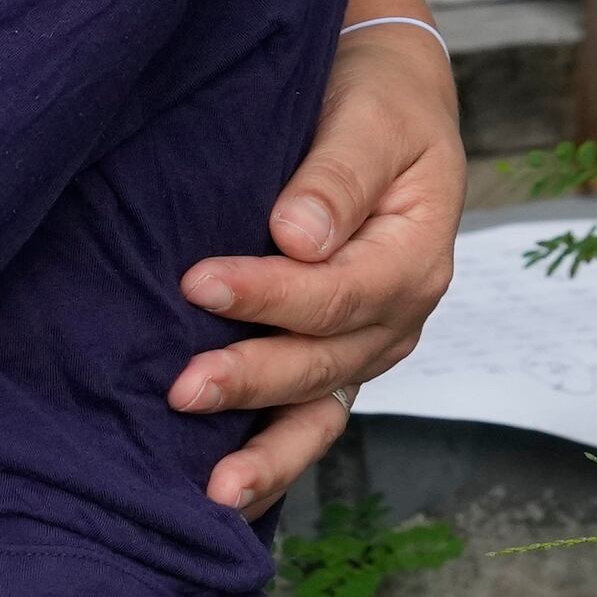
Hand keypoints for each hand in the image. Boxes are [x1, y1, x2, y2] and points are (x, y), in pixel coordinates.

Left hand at [173, 18, 463, 513]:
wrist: (388, 100)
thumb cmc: (378, 102)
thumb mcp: (372, 119)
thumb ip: (337, 176)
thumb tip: (298, 237)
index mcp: (415, 256)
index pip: (339, 293)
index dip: (269, 294)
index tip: (198, 281)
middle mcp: (398, 316)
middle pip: (323, 362)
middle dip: (251, 379)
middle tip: (180, 388)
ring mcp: (368, 345)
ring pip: (319, 411)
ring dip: (266, 451)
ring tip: (211, 495)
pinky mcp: (335, 355)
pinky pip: (308, 418)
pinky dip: (271, 455)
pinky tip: (224, 496)